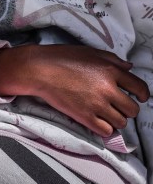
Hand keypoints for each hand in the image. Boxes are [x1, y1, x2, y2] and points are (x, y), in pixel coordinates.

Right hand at [0, 44, 149, 136]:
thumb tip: (129, 68)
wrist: (40, 69)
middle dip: (127, 108)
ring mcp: (96, 105)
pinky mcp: (85, 118)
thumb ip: (113, 60)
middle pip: (132, 109)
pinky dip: (104, 127)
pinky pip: (106, 131)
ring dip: (115, 119)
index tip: (140, 97)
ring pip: (121, 122)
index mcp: (110, 70)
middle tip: (117, 105)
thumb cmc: (62, 57)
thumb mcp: (90, 51)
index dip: (142, 94)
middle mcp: (107, 88)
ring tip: (105, 112)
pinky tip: (96, 119)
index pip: (139, 88)